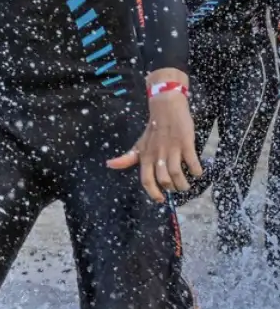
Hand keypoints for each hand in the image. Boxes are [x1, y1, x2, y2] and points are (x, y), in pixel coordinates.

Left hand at [107, 76, 199, 199]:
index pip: (146, 180)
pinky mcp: (186, 143)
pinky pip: (192, 162)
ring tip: (187, 185)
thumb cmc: (153, 129)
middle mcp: (157, 155)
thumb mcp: (139, 144)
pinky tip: (198, 172)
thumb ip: (127, 158)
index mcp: (145, 157)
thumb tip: (110, 165)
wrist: (166, 108)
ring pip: (177, 173)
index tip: (160, 200)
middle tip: (178, 188)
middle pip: (163, 180)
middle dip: (172, 188)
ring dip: (184, 183)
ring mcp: (172, 149)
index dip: (153, 193)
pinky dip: (196, 171)